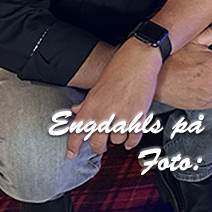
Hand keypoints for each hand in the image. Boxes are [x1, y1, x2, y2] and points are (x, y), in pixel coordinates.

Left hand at [67, 39, 160, 157]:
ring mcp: (122, 116)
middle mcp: (104, 115)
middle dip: (99, 146)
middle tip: (102, 144)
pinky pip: (134, 137)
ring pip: (117, 140)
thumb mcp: (97, 85)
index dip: (73, 147)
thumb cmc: (119, 66)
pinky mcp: (139, 116)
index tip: (72, 155)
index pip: (77, 134)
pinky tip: (131, 140)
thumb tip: (76, 111)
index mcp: (90, 106)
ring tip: (120, 130)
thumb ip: (86, 102)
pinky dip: (132, 141)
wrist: (140, 57)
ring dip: (118, 137)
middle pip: (98, 143)